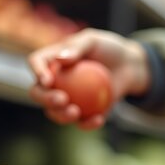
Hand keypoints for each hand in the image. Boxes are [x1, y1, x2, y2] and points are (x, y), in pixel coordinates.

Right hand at [28, 28, 150, 129]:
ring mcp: (66, 100)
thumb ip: (77, 47)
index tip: (48, 80)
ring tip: (76, 112)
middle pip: (38, 93)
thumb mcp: (94, 40)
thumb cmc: (108, 48)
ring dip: (61, 116)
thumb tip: (59, 60)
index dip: (37, 71)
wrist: (128, 66)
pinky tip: (99, 120)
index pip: (36, 62)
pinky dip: (88, 123)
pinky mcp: (82, 113)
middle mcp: (54, 82)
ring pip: (54, 113)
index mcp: (51, 61)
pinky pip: (80, 122)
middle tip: (62, 99)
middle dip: (45, 99)